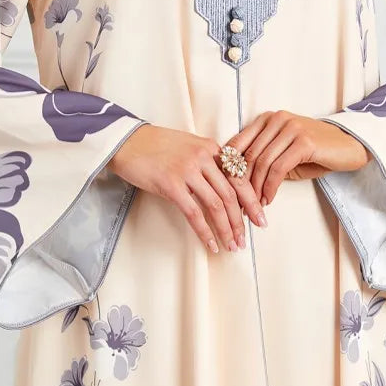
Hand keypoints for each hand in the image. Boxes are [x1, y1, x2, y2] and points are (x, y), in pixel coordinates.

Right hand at [106, 123, 268, 253]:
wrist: (126, 140)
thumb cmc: (155, 146)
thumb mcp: (188, 146)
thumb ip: (206, 162)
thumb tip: (222, 189)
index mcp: (210, 147)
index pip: (238, 177)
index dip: (251, 200)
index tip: (259, 218)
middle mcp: (203, 157)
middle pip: (231, 194)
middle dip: (241, 220)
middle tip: (245, 239)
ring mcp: (187, 170)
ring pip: (216, 205)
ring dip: (227, 229)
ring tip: (231, 245)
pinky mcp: (171, 184)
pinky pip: (194, 213)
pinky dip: (205, 231)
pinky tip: (211, 244)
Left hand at [224, 111, 371, 206]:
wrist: (348, 146)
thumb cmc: (314, 152)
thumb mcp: (283, 153)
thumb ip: (262, 159)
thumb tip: (237, 182)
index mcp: (267, 118)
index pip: (239, 142)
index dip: (230, 168)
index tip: (227, 189)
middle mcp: (277, 118)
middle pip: (248, 154)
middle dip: (241, 183)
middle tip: (239, 203)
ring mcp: (291, 128)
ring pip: (262, 162)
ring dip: (256, 188)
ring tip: (255, 205)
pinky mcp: (304, 141)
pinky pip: (279, 168)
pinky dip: (270, 187)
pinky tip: (269, 199)